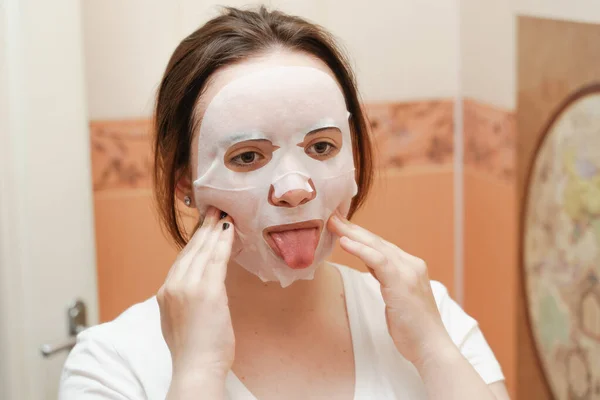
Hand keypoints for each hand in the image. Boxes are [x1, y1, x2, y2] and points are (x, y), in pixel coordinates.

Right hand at [158, 207, 234, 384]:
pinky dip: (224, 242)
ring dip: (215, 230)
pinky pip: (217, 259)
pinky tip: (230, 231)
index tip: (203, 227)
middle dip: (204, 228)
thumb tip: (197, 289)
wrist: (195, 368)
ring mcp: (188, 287)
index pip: (181, 259)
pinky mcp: (207, 291)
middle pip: (191, 250)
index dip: (194, 241)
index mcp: (165, 293)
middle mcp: (173, 286)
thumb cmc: (193, 351)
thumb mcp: (178, 320)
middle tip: (214, 210)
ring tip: (224, 214)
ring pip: (203, 251)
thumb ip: (184, 300)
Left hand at [328, 211, 454, 366]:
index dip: (360, 234)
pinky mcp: (402, 282)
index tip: (340, 224)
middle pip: (376, 241)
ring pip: (376, 246)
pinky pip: (377, 260)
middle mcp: (411, 264)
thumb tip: (370, 263)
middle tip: (332, 215)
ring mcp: (408, 272)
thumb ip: (386, 277)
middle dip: (352, 228)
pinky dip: (360, 249)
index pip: (381, 245)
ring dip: (352, 233)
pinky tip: (344, 242)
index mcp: (410, 266)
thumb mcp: (396, 295)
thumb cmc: (412, 327)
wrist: (431, 347)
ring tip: (333, 222)